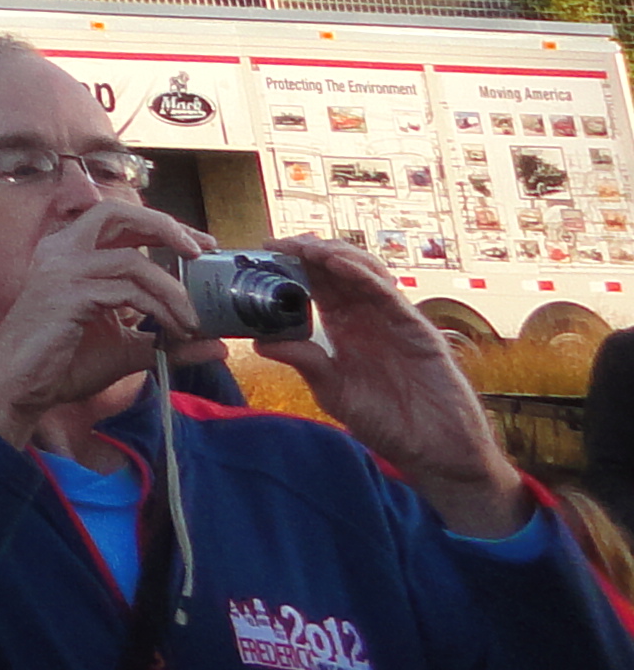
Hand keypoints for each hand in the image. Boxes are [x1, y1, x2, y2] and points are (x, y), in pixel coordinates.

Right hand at [0, 200, 208, 446]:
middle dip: (165, 227)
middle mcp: (61, 249)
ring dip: (171, 290)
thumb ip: (167, 341)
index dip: (162, 226)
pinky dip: (158, 309)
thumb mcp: (126, 348)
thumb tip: (218, 347)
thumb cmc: (64, 362)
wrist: (21, 386)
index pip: (119, 221)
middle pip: (117, 215)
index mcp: (70, 253)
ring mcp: (62, 269)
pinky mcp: (68, 293)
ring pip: (131, 260)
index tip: (201, 246)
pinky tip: (174, 332)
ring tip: (192, 322)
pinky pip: (126, 291)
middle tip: (201, 251)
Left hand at [245, 237, 531, 537]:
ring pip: (362, 271)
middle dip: (307, 251)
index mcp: (344, 328)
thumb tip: (259, 343)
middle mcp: (366, 317)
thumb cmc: (386, 424)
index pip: (315, 285)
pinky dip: (361, 273)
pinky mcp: (415, 327)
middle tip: (279, 243)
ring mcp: (391, 319)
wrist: (434, 450)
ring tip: (303, 247)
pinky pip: (386, 291)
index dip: (292, 265)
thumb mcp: (333, 390)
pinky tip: (337, 263)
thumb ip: (304, 362)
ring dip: (332, 254)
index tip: (264, 252)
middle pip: (336, 270)